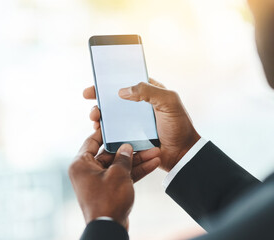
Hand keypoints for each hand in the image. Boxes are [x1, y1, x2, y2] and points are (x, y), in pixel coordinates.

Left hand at [69, 129, 152, 227]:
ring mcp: (98, 181)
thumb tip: (126, 147)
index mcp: (81, 164)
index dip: (104, 132)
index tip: (115, 124)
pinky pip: (122, 176)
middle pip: (110, 154)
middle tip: (144, 141)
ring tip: (155, 153)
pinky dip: (135, 172)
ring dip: (136, 160)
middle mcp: (87, 171)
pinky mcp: (108, 190)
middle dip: (129, 150)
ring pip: (119, 165)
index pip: (92, 141)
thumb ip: (123, 158)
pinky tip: (152, 164)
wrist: (109, 228)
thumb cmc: (108, 201)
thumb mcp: (118, 174)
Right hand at [84, 79, 199, 171]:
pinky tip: (99, 132)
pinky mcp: (131, 136)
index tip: (95, 86)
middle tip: (91, 103)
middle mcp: (139, 106)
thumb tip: (122, 91)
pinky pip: (114, 132)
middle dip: (100, 101)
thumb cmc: (179, 126)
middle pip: (115, 100)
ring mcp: (134, 122)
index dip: (109, 83)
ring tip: (95, 119)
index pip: (126, 83)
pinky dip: (104, 131)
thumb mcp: (168, 102)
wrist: (182, 154)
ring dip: (100, 116)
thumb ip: (148, 91)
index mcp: (149, 93)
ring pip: (112, 116)